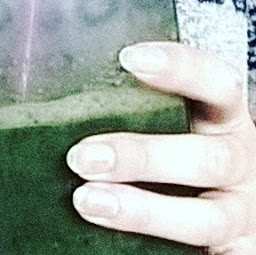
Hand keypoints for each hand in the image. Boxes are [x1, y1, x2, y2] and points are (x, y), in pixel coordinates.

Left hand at [66, 42, 255, 253]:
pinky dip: (181, 253)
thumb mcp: (172, 121)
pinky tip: (137, 249)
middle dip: (141, 157)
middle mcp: (239, 161)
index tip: (129, 59)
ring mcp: (240, 210)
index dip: (179, 69)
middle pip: (206, 157)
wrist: (235, 199)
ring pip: (204, 216)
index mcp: (224, 119)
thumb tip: (57, 101)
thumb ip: (135, 110)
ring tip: (87, 201)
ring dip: (142, 210)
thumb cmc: (183, 147)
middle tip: (84, 157)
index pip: (216, 83)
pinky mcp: (236, 248)